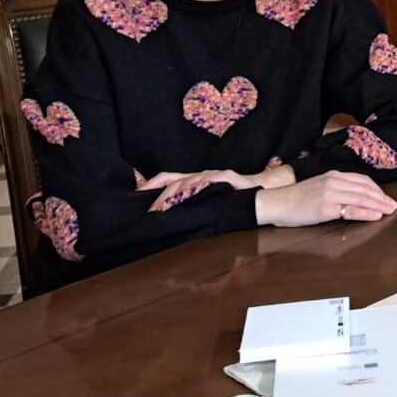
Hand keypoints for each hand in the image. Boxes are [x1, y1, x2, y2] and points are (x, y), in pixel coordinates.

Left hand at [140, 168, 258, 210]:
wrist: (259, 194)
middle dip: (160, 196)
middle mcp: (200, 175)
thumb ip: (191, 207)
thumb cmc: (232, 200)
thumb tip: (170, 220)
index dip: (151, 184)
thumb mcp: (208, 203)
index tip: (137, 194)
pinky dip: (196, 187)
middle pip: (174, 181)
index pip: (168, 179)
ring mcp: (212, 175)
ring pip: (187, 181)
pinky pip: (207, 181)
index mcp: (194, 181)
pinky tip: (188, 194)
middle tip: (151, 212)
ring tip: (165, 208)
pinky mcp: (225, 177)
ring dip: (174, 195)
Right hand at [254, 171, 396, 227]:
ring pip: (362, 198)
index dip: (377, 189)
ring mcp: (330, 194)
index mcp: (333, 175)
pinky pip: (351, 210)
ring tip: (389, 211)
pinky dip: (366, 213)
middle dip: (382, 198)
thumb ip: (336, 188)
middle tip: (394, 206)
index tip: (386, 197)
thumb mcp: (319, 186)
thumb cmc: (296, 198)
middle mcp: (334, 182)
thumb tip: (354, 196)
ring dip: (379, 205)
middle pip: (365, 189)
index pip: (362, 180)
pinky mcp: (325, 208)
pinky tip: (376, 216)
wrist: (275, 203)